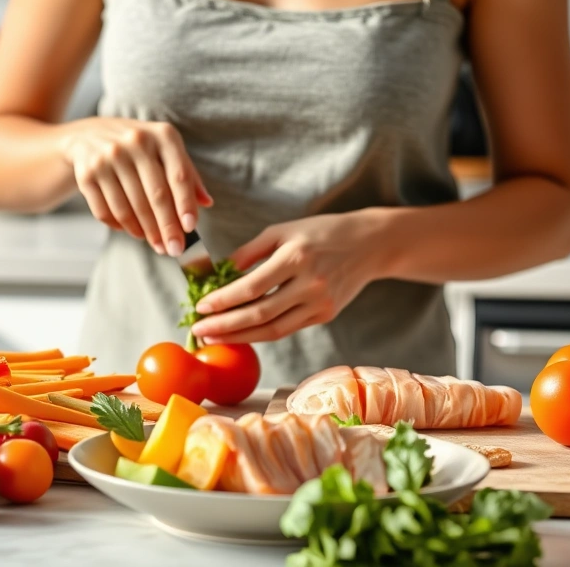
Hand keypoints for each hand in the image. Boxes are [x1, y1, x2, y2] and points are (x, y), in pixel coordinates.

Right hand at [61, 117, 212, 255]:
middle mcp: (134, 142)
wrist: (89, 135)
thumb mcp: (165, 150)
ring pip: (130, 208)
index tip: (190, 228)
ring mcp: (107, 157)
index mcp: (162, 135)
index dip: (185, 204)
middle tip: (175, 250)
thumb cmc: (139, 148)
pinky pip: (106, 211)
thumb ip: (187, 174)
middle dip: (167, 228)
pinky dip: (122, 227)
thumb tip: (206, 203)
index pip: (179, 175)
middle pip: (156, 195)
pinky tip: (134, 232)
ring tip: (157, 244)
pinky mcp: (87, 174)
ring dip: (146, 232)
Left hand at [189, 211, 389, 343]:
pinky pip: (287, 329)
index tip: (200, 306)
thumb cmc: (321, 232)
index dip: (222, 300)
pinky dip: (262, 333)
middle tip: (199, 331)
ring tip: (214, 338)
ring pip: (273, 330)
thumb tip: (216, 272)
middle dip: (225, 326)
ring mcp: (320, 303)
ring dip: (240, 337)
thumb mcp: (282, 231)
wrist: (370, 244)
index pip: (251, 287)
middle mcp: (310, 283)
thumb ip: (248, 253)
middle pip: (259, 314)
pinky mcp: (326, 315)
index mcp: (295, 257)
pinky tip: (241, 334)